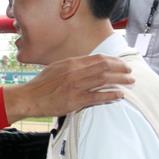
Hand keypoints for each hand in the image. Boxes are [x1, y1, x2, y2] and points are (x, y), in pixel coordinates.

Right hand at [3, 54, 133, 121]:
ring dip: (120, 80)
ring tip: (130, 82)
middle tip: (130, 72)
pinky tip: (119, 95)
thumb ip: (71, 66)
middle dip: (120, 68)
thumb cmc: (40, 85)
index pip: (98, 58)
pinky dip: (111, 95)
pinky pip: (98, 96)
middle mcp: (75, 72)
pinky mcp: (75, 100)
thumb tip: (85, 65)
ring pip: (104, 79)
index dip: (113, 60)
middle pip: (104, 66)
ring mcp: (76, 86)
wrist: (29, 98)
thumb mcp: (55, 68)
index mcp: (71, 63)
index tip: (120, 64)